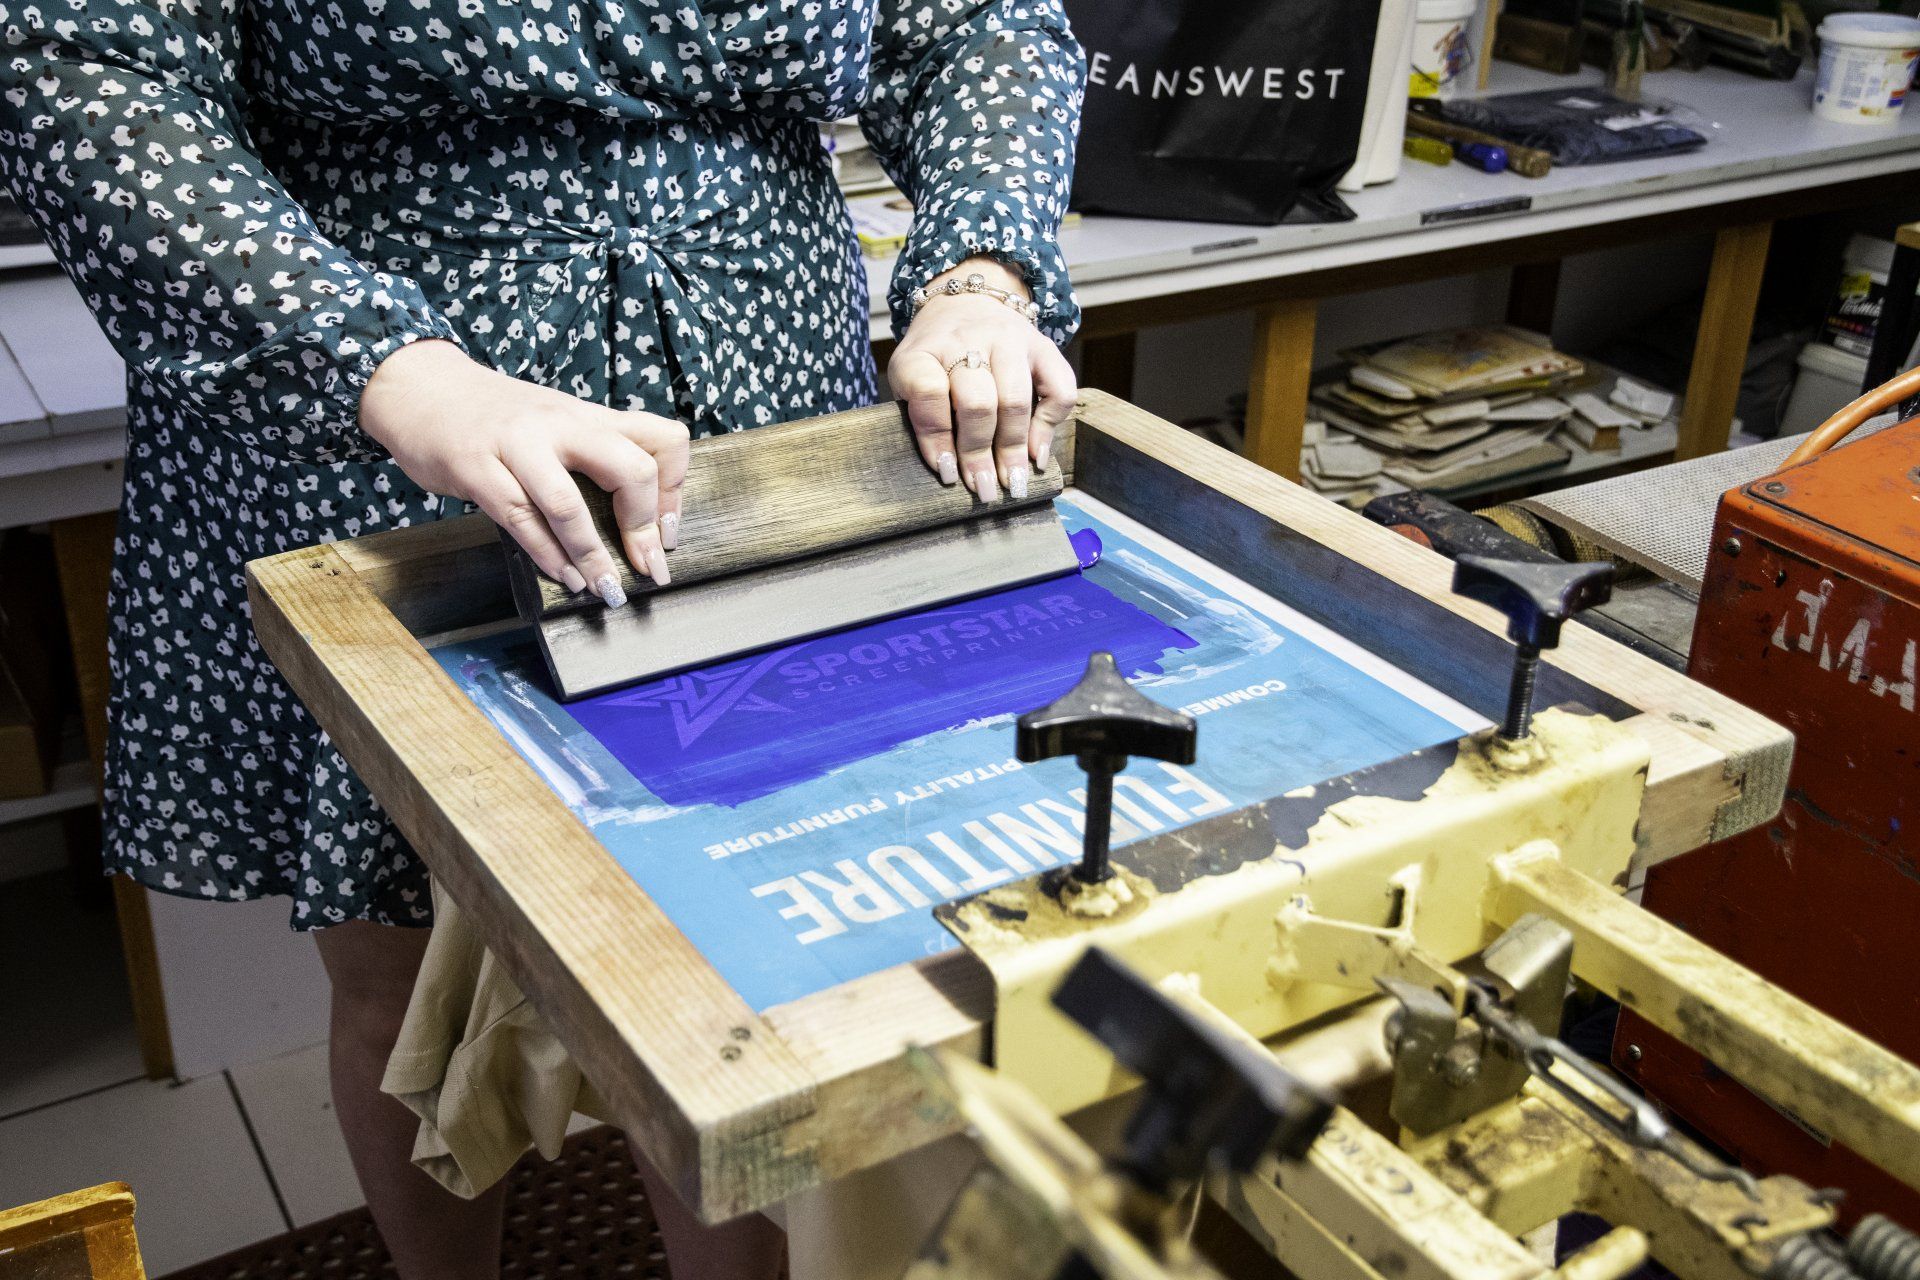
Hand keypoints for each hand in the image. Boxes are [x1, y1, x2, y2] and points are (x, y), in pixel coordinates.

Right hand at [359, 339, 689, 604]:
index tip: (666, 532)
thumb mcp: (556, 423)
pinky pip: (519, 517)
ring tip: (605, 589)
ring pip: (568, 503)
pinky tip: (563, 576)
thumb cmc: (496, 417)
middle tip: (645, 566)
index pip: (663, 440)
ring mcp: (517, 444)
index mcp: (589, 416)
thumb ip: (593, 457)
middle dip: (643, 526)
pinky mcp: (475, 467)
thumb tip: (637, 520)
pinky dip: (546, 554)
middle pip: (630, 468)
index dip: (674, 491)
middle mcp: (561, 425)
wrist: (418, 386)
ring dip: (592, 556)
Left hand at [888, 258, 1076, 499]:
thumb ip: (922, 415)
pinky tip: (1037, 455)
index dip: (936, 438)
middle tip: (984, 491)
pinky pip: (1058, 388)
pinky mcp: (1042, 346)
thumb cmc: (935, 356)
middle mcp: (968, 338)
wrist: (966, 305)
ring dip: (1013, 448)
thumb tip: (951, 469)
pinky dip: (1050, 426)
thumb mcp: (910, 377)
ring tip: (1012, 483)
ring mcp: (1008, 339)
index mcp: (925, 350)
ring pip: (1015, 399)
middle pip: (977, 402)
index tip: (945, 472)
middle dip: (979, 454)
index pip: (928, 392)